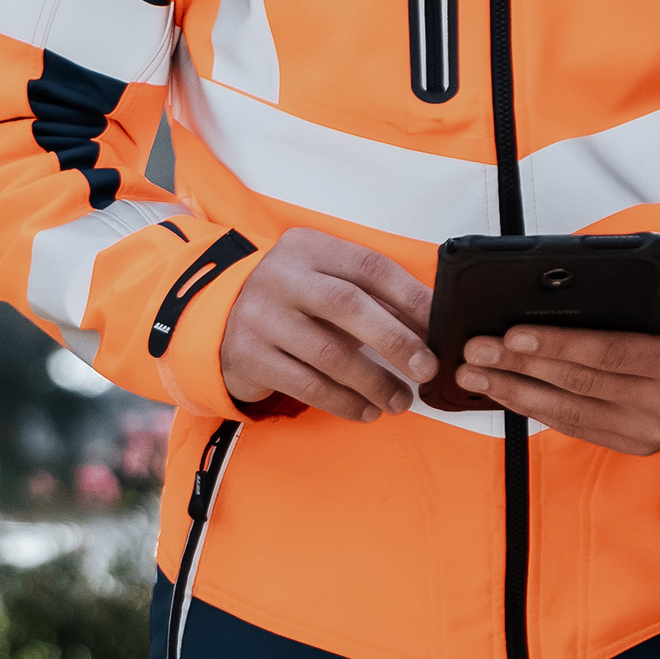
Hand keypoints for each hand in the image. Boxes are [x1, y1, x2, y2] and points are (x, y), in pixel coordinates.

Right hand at [216, 225, 437, 421]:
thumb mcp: (325, 282)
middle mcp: (281, 277)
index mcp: (309, 248)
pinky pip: (306, 385)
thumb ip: (372, 297)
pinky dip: (343, 402)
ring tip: (400, 401)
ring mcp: (260, 316)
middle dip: (396, 341)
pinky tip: (366, 410)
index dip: (410, 298)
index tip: (439, 327)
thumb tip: (430, 327)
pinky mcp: (249, 356)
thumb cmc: (292, 302)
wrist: (219, 320)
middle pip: (348, 306)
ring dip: (373, 382)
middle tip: (426, 370)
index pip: (370, 266)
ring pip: (328, 353)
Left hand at [458, 268, 659, 450]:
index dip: (557, 346)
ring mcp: (647, 433)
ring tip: (473, 376)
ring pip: (568, 413)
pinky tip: (504, 392)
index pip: (608, 355)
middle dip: (519, 368)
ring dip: (515, 394)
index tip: (512, 334)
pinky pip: (575, 427)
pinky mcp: (633, 445)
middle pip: (578, 386)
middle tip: (474, 351)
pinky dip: (535, 410)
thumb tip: (658, 264)